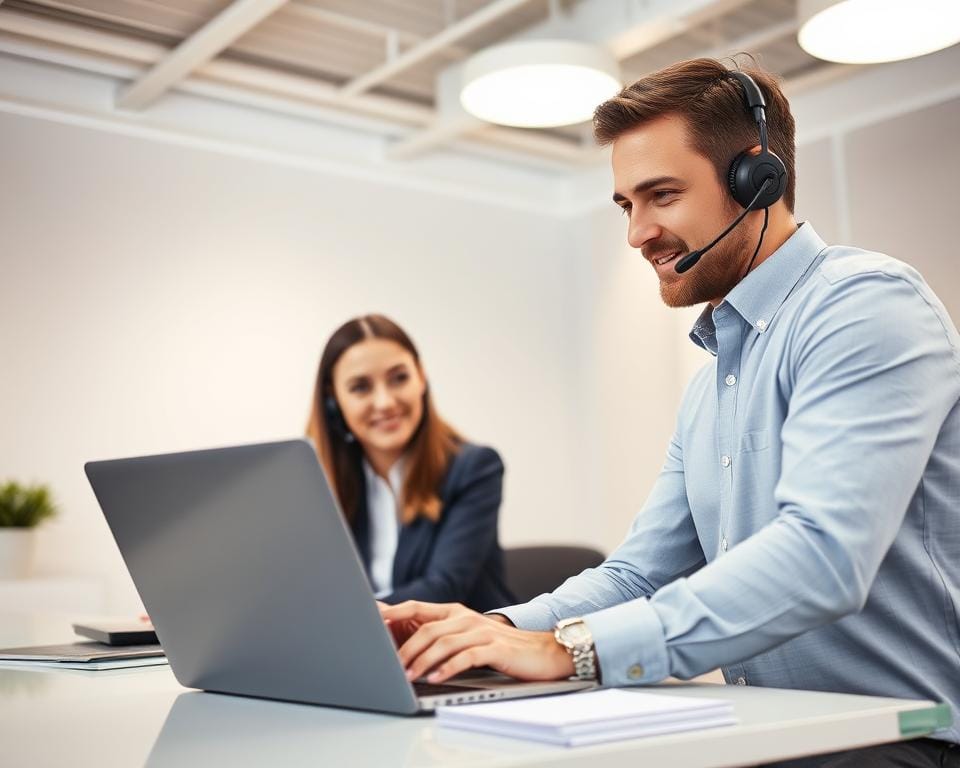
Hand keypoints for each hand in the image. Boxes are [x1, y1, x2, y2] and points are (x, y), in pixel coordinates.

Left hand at [379, 601, 573, 683]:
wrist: (543, 650)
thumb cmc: (502, 646)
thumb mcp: (470, 636)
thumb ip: (445, 637)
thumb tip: (410, 651)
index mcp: (456, 612)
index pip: (418, 608)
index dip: (395, 613)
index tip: (373, 621)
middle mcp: (467, 618)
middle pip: (427, 629)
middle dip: (405, 650)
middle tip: (390, 667)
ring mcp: (481, 631)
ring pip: (443, 643)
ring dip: (422, 661)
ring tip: (408, 676)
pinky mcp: (495, 648)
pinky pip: (466, 657)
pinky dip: (448, 668)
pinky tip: (436, 678)